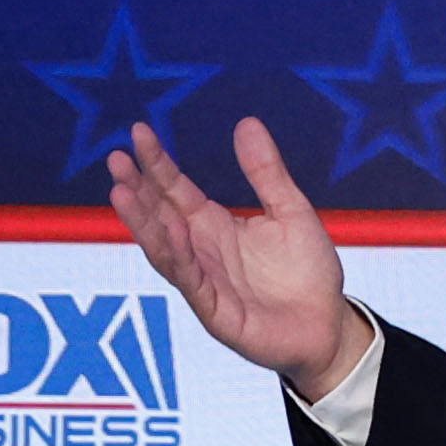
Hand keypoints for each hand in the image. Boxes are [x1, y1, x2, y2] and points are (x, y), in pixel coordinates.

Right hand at [104, 113, 363, 389]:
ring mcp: (205, 283)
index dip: (157, 164)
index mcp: (214, 226)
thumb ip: (266, 172)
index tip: (139, 132)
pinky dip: (179, 257)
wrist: (329, 323)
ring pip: (165, 250)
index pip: (176, 191)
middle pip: (160, 217)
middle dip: (138, 189)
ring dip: (143, 224)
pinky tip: (169, 232)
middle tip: (116, 158)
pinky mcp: (217, 312)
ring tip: (122, 192)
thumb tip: (246, 122)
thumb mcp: (290, 210)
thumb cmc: (307, 271)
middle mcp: (201, 252)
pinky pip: (192, 282)